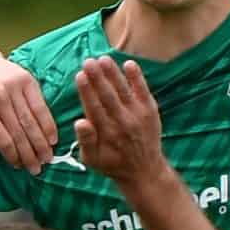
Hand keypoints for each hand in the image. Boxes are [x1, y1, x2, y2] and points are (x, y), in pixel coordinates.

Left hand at [0, 47, 56, 171]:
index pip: (3, 140)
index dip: (13, 156)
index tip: (19, 167)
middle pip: (20, 133)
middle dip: (30, 154)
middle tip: (37, 169)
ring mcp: (14, 87)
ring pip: (32, 121)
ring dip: (41, 142)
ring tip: (47, 158)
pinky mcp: (26, 80)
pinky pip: (40, 106)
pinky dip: (48, 124)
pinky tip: (52, 138)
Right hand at [68, 56, 168, 185]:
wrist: (144, 170)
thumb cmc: (112, 163)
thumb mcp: (91, 159)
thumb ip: (85, 140)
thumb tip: (79, 122)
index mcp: (106, 133)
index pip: (93, 107)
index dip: (86, 90)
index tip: (79, 75)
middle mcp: (122, 123)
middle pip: (108, 96)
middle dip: (97, 77)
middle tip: (88, 61)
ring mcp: (138, 116)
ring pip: (123, 90)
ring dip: (113, 74)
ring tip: (103, 59)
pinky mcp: (150, 111)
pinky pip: (143, 91)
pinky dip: (137, 78)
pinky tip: (129, 64)